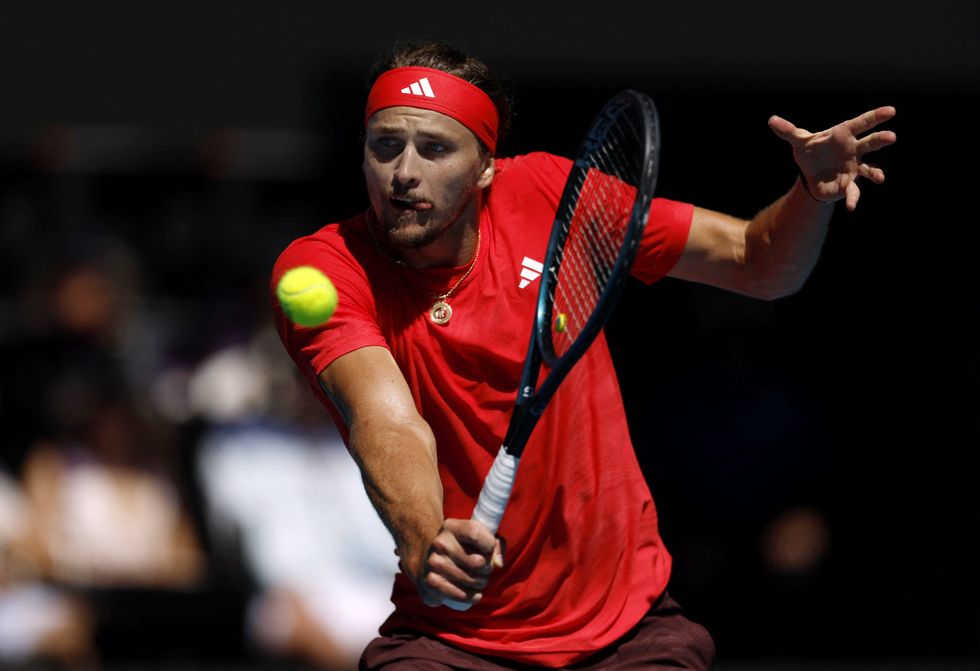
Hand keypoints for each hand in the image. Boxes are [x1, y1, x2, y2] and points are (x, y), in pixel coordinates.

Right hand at [407, 518, 503, 607]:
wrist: (430, 559)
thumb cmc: (462, 547)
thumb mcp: (477, 536)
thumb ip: (496, 544)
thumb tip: (499, 564)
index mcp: (451, 527)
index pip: (475, 533)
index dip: (489, 544)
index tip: (489, 550)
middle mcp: (440, 543)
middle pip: (478, 561)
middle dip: (487, 569)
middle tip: (484, 570)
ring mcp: (433, 562)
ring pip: (470, 580)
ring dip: (480, 584)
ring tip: (479, 581)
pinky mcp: (430, 581)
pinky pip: (458, 594)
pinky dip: (470, 597)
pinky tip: (474, 594)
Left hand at [768, 106, 896, 210]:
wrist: (812, 173)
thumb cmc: (811, 151)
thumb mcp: (799, 141)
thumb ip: (788, 131)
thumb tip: (771, 120)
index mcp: (843, 135)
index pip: (861, 123)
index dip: (875, 116)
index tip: (890, 111)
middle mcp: (854, 150)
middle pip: (870, 143)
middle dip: (880, 139)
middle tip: (892, 136)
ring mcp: (854, 167)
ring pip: (869, 168)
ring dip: (876, 173)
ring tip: (880, 178)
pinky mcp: (849, 184)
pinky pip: (854, 191)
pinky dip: (853, 198)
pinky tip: (851, 206)